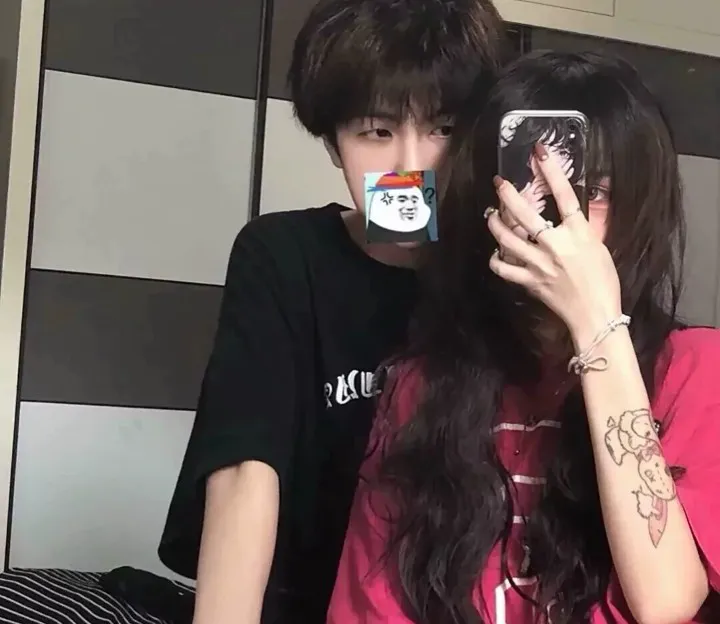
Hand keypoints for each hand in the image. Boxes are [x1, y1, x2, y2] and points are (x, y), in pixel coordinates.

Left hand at [485, 143, 621, 347]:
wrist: (596, 315)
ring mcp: (539, 263)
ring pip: (507, 238)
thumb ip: (579, 230)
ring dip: (495, 224)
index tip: (539, 153)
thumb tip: (567, 215)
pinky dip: (496, 259)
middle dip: (508, 195)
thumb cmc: (603, 282)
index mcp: (578, 233)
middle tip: (498, 183)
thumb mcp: (599, 247)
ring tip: (491, 215)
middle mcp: (556, 245)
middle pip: (525, 214)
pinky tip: (496, 252)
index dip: (551, 172)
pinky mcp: (529, 281)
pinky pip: (504, 268)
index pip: (564, 195)